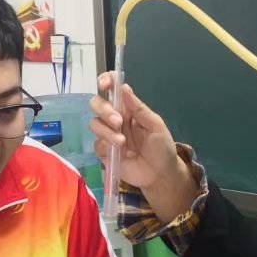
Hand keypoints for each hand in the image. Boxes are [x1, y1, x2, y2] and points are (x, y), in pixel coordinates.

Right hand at [89, 77, 199, 223]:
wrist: (161, 175)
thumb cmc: (161, 147)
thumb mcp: (155, 125)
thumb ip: (139, 108)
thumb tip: (124, 87)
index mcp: (128, 108)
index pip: (111, 89)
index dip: (105, 82)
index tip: (105, 84)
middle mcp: (115, 118)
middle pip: (96, 104)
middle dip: (104, 109)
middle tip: (118, 121)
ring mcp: (108, 135)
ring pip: (94, 123)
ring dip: (106, 130)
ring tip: (122, 142)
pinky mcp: (104, 152)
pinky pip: (96, 143)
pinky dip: (105, 144)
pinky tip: (119, 151)